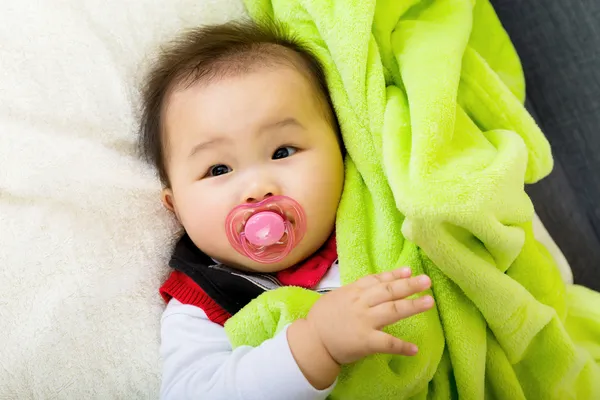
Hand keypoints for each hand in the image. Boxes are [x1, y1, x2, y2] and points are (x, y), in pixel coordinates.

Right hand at [308, 267, 432, 363]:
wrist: (311, 342)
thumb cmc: (321, 319)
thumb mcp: (336, 297)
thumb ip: (354, 292)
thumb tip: (371, 285)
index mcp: (353, 292)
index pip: (377, 280)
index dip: (394, 275)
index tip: (409, 270)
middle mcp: (361, 303)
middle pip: (388, 291)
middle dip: (409, 285)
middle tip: (426, 281)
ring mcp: (364, 321)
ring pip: (392, 310)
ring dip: (412, 306)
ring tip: (429, 302)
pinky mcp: (365, 341)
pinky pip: (387, 343)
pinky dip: (401, 346)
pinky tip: (414, 349)